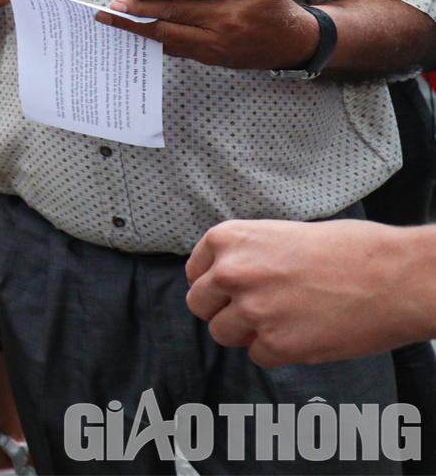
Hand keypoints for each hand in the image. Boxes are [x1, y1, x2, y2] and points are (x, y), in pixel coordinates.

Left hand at [94, 0, 318, 69]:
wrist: (293, 43)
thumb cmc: (275, 9)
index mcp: (225, 18)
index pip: (176, 11)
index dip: (146, 7)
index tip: (120, 3)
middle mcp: (214, 39)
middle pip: (163, 33)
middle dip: (131, 25)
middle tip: (104, 17)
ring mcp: (211, 54)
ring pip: (167, 45)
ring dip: (139, 35)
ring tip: (114, 25)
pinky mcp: (211, 60)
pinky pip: (178, 51)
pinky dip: (158, 42)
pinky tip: (141, 33)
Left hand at [186, 218, 435, 366]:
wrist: (396, 276)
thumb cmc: (349, 250)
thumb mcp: (283, 234)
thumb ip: (249, 255)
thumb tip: (230, 276)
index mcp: (229, 239)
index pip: (195, 273)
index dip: (215, 285)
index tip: (232, 290)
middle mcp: (231, 273)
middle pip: (200, 305)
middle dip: (224, 310)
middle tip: (257, 309)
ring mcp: (251, 310)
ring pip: (223, 334)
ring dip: (248, 334)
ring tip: (284, 320)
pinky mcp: (276, 345)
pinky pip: (258, 357)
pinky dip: (277, 352)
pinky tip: (305, 334)